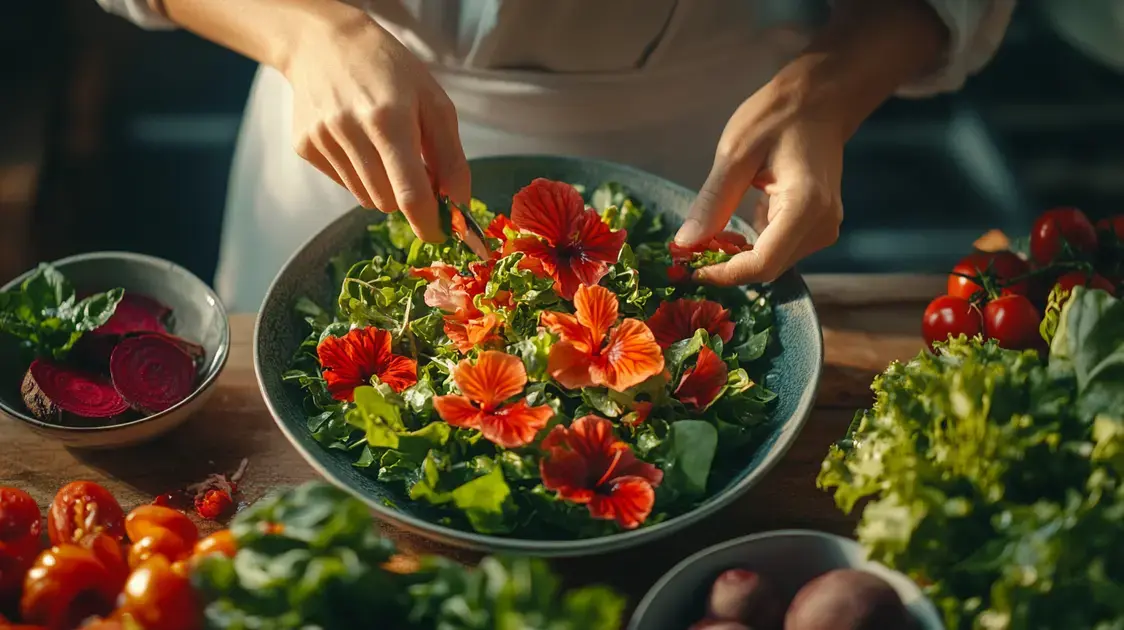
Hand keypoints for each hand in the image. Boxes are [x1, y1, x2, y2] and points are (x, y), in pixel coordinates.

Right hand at [283, 12, 467, 241]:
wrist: (325, 42)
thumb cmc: (391, 70)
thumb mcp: (434, 102)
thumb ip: (450, 156)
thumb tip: (459, 202)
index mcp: (388, 119)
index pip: (410, 194)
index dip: (427, 223)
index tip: (440, 234)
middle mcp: (350, 132)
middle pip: (388, 202)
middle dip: (406, 195)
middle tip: (413, 166)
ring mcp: (322, 140)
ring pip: (366, 198)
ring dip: (383, 185)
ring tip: (382, 145)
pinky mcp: (305, 147)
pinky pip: (344, 184)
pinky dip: (359, 174)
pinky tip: (357, 140)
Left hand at [674, 0, 948, 285]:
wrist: (820, 100)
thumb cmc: (778, 116)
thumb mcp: (735, 154)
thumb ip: (713, 203)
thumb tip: (685, 245)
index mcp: (805, 206)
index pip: (762, 264)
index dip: (723, 274)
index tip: (690, 269)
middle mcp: (822, 225)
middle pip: (767, 268)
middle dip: (727, 265)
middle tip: (693, 248)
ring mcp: (824, 228)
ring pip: (772, 263)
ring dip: (738, 255)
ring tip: (712, 229)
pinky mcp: (819, 227)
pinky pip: (779, 250)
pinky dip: (752, 245)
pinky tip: (736, 222)